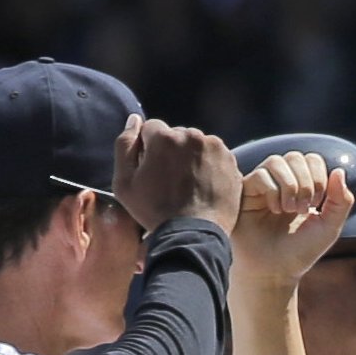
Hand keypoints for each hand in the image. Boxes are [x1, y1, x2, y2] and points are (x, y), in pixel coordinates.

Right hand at [112, 116, 240, 233]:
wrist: (193, 236)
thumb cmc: (155, 212)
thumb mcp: (124, 183)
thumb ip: (124, 145)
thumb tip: (134, 119)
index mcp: (164, 137)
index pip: (151, 128)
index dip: (148, 149)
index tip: (151, 169)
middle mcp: (192, 135)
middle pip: (176, 135)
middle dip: (171, 152)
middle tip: (170, 181)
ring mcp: (215, 147)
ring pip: (196, 145)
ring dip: (190, 158)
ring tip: (188, 186)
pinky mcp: (231, 161)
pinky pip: (215, 157)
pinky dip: (209, 167)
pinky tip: (202, 188)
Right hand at [231, 152, 353, 285]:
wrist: (274, 272)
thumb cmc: (300, 252)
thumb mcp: (329, 228)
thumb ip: (341, 201)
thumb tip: (339, 170)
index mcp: (302, 185)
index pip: (312, 159)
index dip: (319, 177)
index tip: (318, 205)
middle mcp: (281, 182)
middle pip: (296, 156)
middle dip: (305, 182)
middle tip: (303, 209)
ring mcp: (262, 186)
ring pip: (276, 161)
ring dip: (289, 185)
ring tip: (288, 210)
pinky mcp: (245, 193)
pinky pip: (260, 175)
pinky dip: (272, 191)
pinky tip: (273, 210)